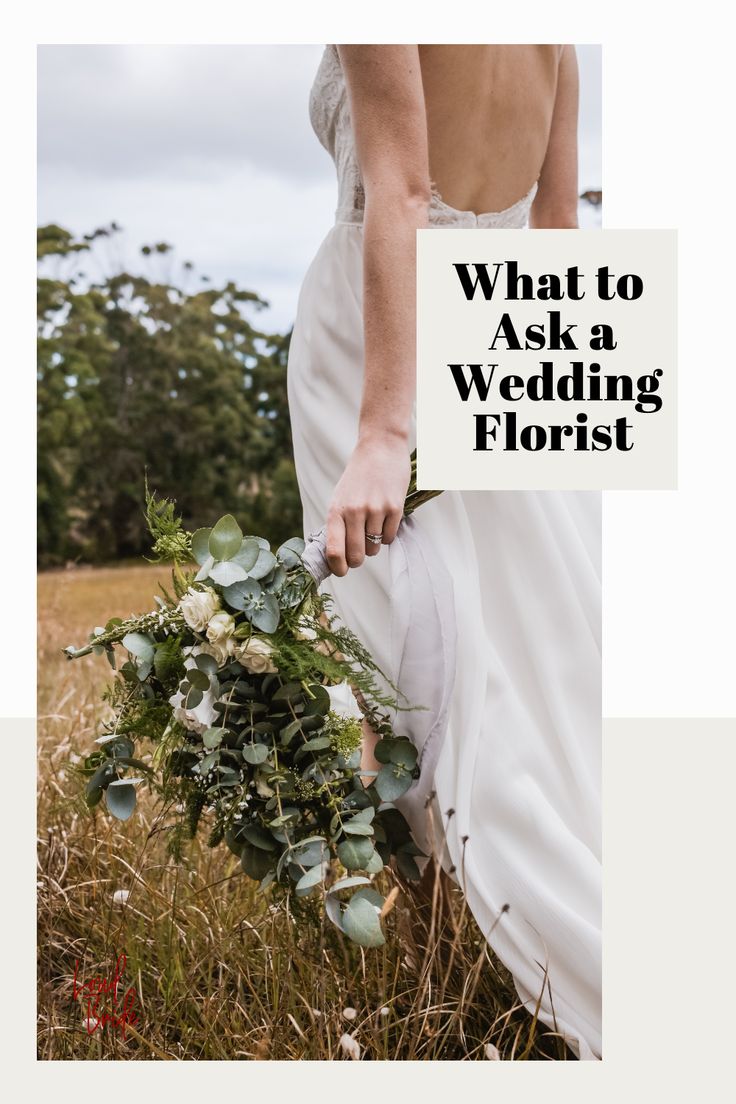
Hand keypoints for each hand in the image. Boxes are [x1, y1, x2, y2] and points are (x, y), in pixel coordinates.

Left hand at [326, 432, 410, 575]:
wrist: (380, 448)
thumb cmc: (357, 477)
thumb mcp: (339, 498)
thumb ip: (337, 524)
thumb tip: (336, 556)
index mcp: (336, 510)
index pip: (333, 550)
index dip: (337, 567)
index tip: (341, 571)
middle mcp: (354, 511)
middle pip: (356, 555)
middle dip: (357, 560)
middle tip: (358, 555)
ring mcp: (376, 510)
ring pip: (374, 549)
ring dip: (373, 545)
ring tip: (372, 527)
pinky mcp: (395, 508)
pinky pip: (390, 538)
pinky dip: (387, 535)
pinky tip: (384, 520)